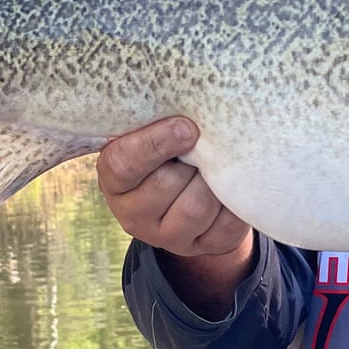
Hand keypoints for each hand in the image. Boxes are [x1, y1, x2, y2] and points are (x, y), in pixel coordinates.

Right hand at [97, 117, 254, 318]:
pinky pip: (225, 226)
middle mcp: (133, 216)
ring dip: (212, 180)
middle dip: (190, 160)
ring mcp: (167, 237)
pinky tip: (230, 185)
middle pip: (165, 185)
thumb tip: (186, 101)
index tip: (186, 127)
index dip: (155, 143)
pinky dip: (234, 201)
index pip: (123, 163)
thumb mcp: (149, 133)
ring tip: (215, 163)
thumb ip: (156, 120)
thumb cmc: (167, 148)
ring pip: (197, 208)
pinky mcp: (202, 247)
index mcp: (114, 181)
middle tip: (202, 143)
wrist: (189, 187)